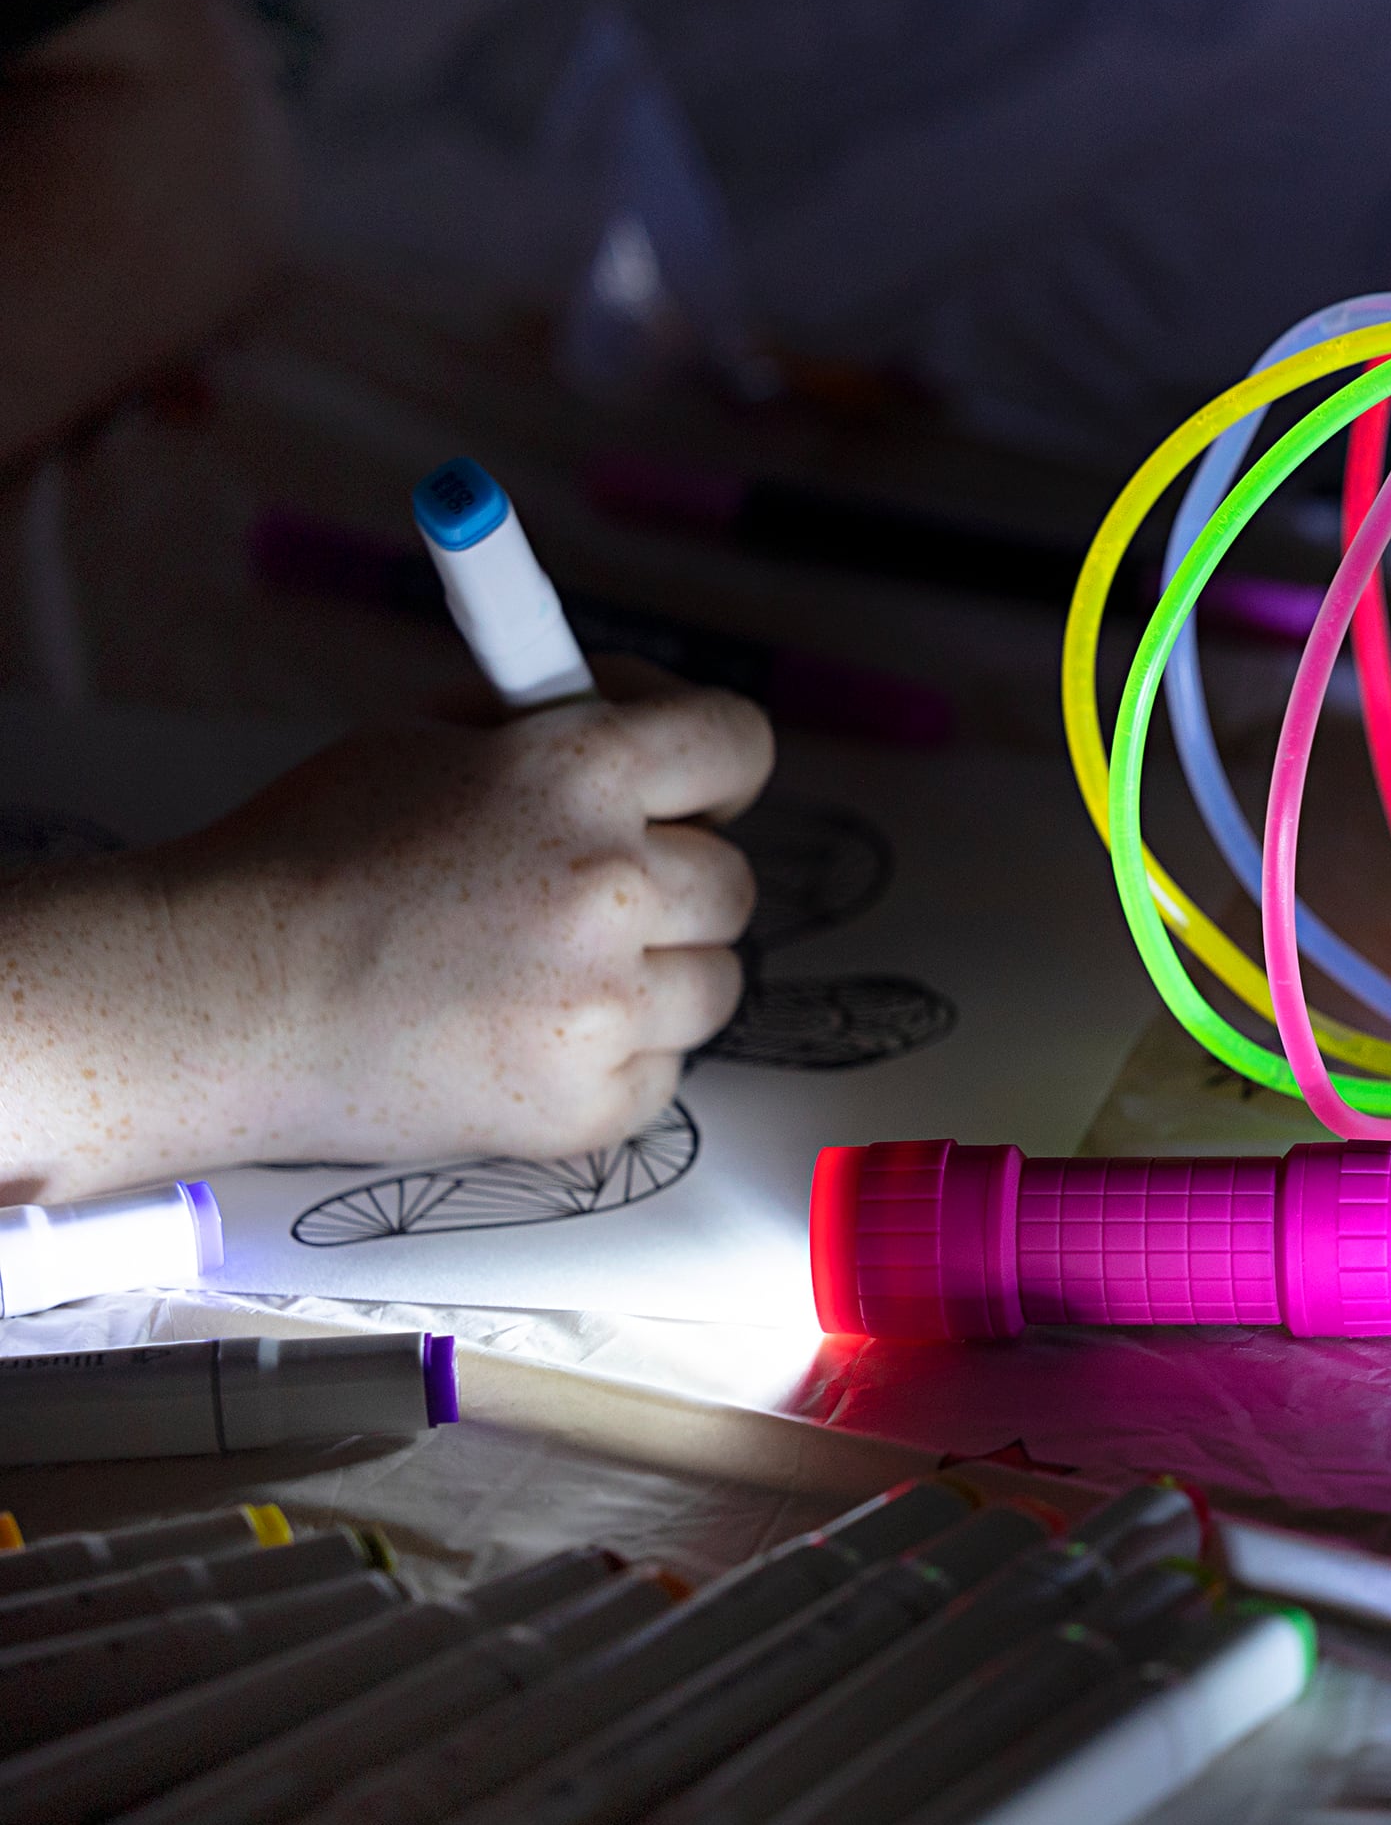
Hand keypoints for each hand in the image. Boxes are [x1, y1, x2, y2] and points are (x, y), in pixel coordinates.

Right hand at [0, 659, 772, 1198]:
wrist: (219, 1000)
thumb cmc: (305, 860)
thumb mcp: (427, 741)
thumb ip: (552, 731)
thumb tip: (640, 719)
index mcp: (580, 773)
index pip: (737, 741)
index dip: (720, 768)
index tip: (699, 793)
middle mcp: (612, 885)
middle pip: (733, 881)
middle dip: (674, 885)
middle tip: (586, 900)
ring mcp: (603, 1005)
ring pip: (714, 982)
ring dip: (654, 977)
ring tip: (546, 974)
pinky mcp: (583, 1105)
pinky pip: (662, 1073)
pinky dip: (610, 1061)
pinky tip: (521, 1037)